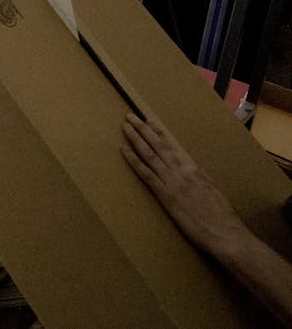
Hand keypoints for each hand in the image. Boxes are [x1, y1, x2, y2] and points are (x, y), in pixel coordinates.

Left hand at [121, 113, 252, 258]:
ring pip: (150, 154)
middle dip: (143, 129)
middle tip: (130, 116)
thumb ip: (201, 180)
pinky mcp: (166, 196)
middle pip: (158, 146)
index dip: (159, 134)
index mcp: (194, 170)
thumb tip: (193, 173)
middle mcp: (182, 171)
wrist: (226, 234)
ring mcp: (173, 182)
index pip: (172, 147)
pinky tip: (123, 150)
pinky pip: (146, 174)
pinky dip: (134, 160)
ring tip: (125, 126)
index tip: (149, 122)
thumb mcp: (214, 192)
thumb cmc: (223, 218)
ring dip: (136, 138)